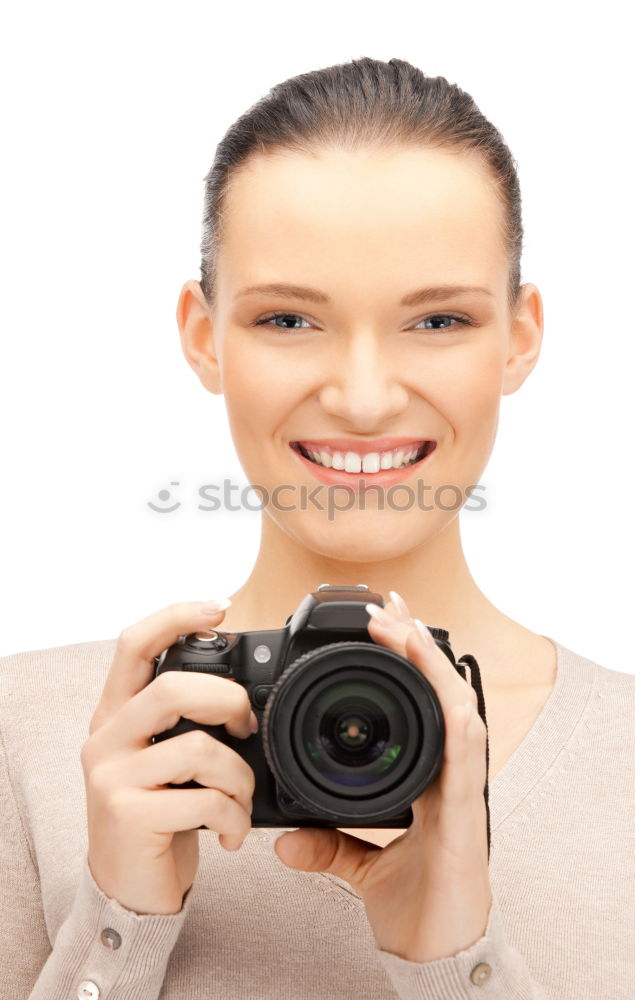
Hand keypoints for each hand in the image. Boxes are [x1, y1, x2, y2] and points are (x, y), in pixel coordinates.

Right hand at [81, 598, 257, 914]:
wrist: (128, 888)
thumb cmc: (159, 812)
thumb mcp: (164, 758)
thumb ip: (186, 721)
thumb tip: (246, 694)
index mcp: (117, 713)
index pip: (134, 644)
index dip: (175, 616)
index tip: (220, 606)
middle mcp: (106, 738)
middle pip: (170, 688)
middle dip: (227, 700)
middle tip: (247, 725)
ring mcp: (112, 778)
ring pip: (197, 748)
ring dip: (239, 777)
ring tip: (241, 800)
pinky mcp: (128, 817)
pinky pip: (203, 800)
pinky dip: (233, 816)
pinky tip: (230, 832)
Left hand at [274, 592, 491, 961]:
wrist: (436, 954)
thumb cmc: (413, 904)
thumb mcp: (357, 865)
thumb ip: (327, 845)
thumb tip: (285, 840)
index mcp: (426, 777)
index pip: (420, 704)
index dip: (405, 662)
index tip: (380, 622)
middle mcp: (447, 774)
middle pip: (441, 693)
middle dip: (418, 645)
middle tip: (390, 604)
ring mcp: (461, 790)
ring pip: (458, 711)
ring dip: (433, 667)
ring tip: (405, 628)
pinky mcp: (465, 816)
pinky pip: (467, 759)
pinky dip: (458, 721)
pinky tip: (446, 693)